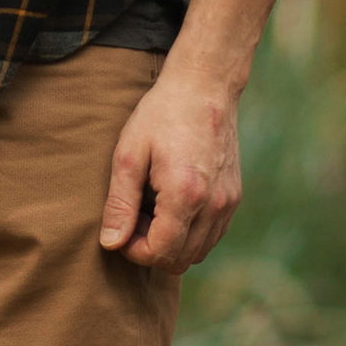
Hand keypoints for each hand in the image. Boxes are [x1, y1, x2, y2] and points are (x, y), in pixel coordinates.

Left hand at [99, 66, 242, 271]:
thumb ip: (120, 203)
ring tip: (152, 210)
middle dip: (151, 249)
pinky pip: (212, 236)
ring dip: (171, 244)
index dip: (133, 250)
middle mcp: (214, 205)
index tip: (121, 228)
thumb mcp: (129, 155)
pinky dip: (190, 234)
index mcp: (185, 194)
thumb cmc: (162, 114)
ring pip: (198, 252)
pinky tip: (171, 206)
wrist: (205, 86)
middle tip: (134, 218)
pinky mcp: (234, 197)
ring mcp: (228, 203)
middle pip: (180, 259)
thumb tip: (111, 243)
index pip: (160, 253)